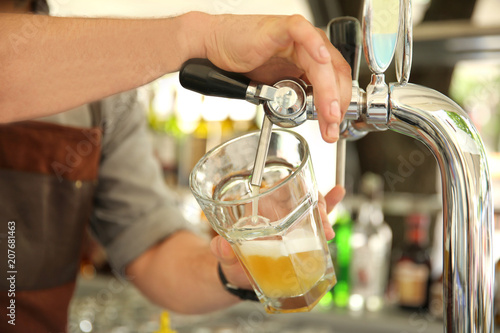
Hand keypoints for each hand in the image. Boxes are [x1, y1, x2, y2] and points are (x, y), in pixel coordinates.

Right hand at [204, 14, 351, 142]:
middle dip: (336, 105)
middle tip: (331, 128)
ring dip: (328, 90)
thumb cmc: (244, 63)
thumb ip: (298, 97)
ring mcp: (297, 38)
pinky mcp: (280, 29)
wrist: (216, 47)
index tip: (333, 127)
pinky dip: (314, 44)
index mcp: (311, 61)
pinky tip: (321, 59)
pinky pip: (301, 32)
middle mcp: (309, 48)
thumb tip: (317, 119)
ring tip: (327, 113)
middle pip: (335, 75)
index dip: (339, 106)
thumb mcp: (278, 88)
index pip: (337, 82)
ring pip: (322, 62)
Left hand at [210, 185, 344, 289]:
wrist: (240, 279)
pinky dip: (330, 206)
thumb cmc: (232, 263)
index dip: (294, 186)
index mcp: (259, 209)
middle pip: (301, 195)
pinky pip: (317, 219)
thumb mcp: (225, 257)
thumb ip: (221, 250)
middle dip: (317, 204)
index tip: (305, 198)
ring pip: (313, 206)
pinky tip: (339, 193)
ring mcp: (291, 222)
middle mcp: (276, 210)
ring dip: (325, 211)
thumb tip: (220, 246)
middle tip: (323, 225)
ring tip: (328, 229)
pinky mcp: (301, 235)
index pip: (279, 187)